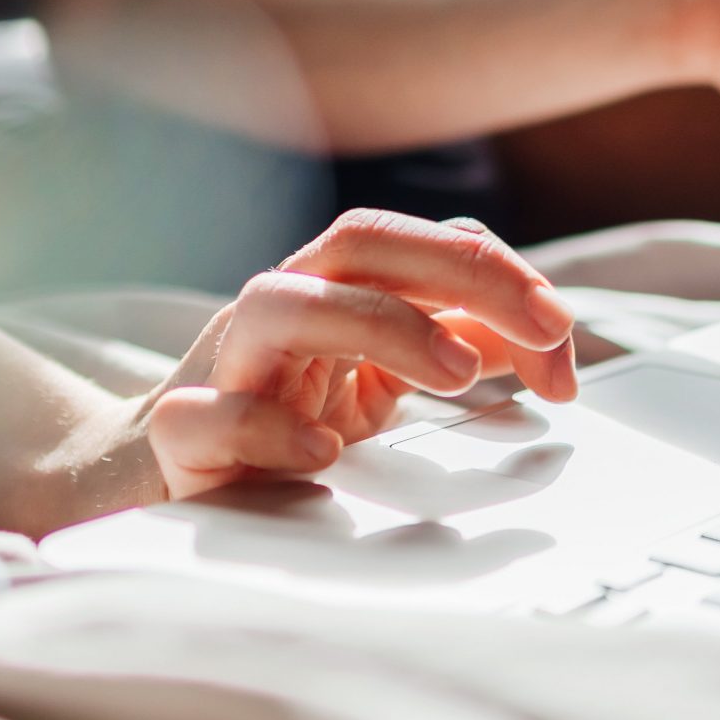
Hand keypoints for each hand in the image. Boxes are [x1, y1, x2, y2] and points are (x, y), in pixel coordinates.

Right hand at [140, 209, 578, 497]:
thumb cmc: (276, 416)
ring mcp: (223, 364)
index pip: (419, 242)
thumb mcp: (376, 379)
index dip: (499, 274)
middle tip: (546, 328)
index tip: (561, 331)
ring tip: (458, 374)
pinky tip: (323, 453)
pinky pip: (209, 415)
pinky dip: (266, 425)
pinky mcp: (181, 434)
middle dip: (463, 272)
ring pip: (280, 304)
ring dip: (379, 325)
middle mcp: (278, 308)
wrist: (158, 476)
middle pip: (361, 244)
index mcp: (330, 289)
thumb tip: (543, 343)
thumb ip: (451, 348)